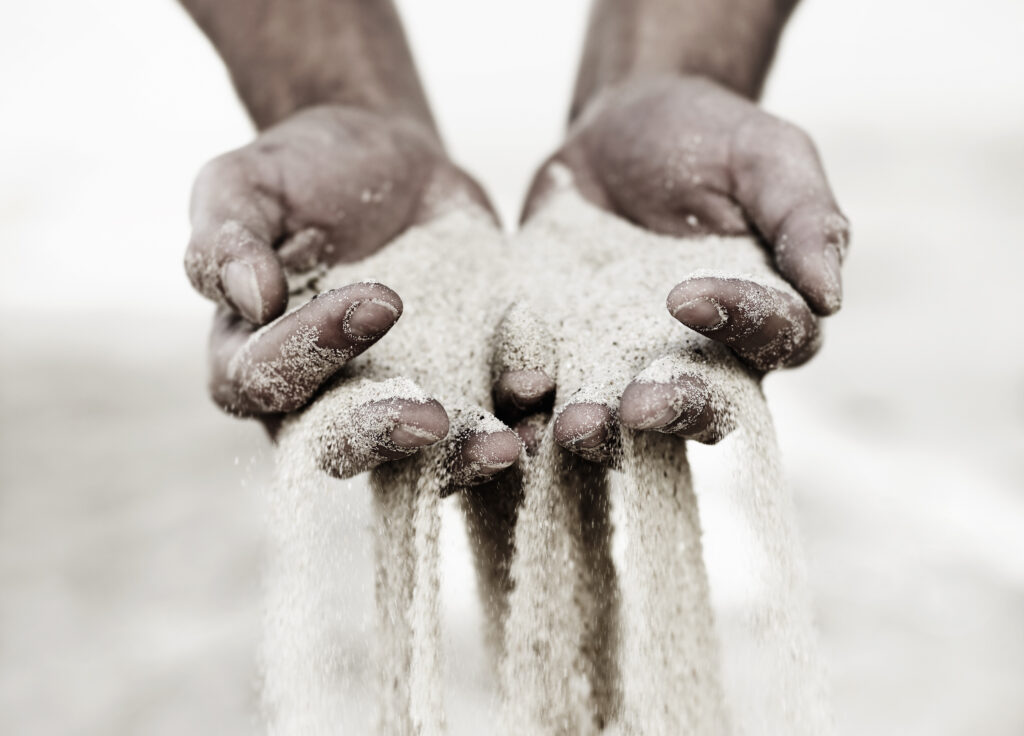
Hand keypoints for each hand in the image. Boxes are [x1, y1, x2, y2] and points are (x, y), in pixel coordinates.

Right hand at [186, 106, 506, 479]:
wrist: (383, 156)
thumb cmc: (299, 171)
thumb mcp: (244, 184)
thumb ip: (226, 239)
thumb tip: (249, 300)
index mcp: (250, 356)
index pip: (266, 380)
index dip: (314, 353)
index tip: (380, 300)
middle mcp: (316, 400)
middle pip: (337, 446)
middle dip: (384, 437)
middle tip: (432, 420)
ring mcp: (390, 402)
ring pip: (416, 458)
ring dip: (461, 460)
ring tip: (508, 446)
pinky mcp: (455, 387)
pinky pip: (480, 422)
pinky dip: (512, 423)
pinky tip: (544, 414)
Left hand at [521, 75, 848, 454]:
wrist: (618, 127)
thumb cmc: (711, 137)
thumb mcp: (767, 156)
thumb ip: (804, 218)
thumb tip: (830, 295)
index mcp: (767, 313)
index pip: (773, 338)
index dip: (739, 325)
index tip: (689, 295)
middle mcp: (704, 356)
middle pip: (701, 405)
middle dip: (668, 412)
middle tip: (634, 407)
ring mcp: (631, 362)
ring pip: (623, 418)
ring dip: (598, 431)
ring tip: (568, 426)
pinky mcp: (567, 353)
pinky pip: (553, 390)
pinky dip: (533, 402)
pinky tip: (513, 399)